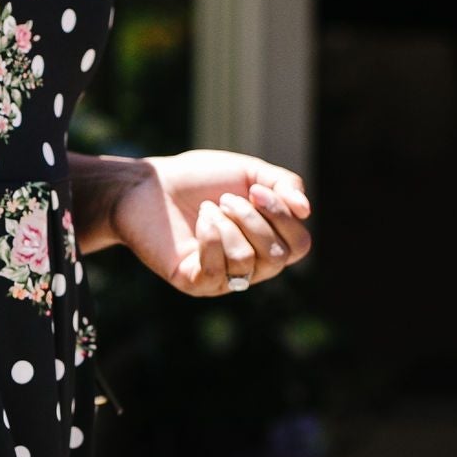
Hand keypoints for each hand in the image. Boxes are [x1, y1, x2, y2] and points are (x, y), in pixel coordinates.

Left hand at [104, 148, 311, 296]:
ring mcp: (223, 279)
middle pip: (278, 257)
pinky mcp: (195, 283)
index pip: (299, 246)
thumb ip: (284, 185)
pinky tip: (199, 221)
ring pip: (247, 261)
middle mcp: (250, 267)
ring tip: (206, 209)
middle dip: (253, 219)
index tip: (257, 190)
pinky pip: (217, 270)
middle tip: (226, 199)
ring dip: (227, 224)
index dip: (284, 217)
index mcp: (267, 242)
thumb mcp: (249, 173)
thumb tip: (306, 211)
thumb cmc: (199, 180)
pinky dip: (211, 237)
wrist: (150, 185)